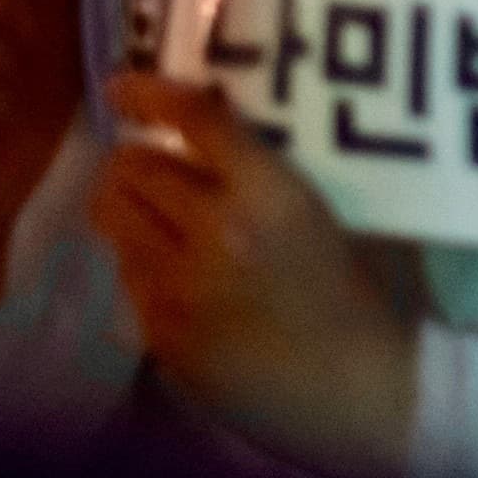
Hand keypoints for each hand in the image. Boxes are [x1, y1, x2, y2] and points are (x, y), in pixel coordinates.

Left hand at [94, 74, 418, 477]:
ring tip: (155, 214)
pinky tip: (177, 274)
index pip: (194, 121)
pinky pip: (126, 277)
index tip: (123, 86)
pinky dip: (142, 262)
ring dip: (129, 206)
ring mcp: (179, 287)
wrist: (359, 391)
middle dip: (138, 157)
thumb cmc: (363, 295)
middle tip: (155, 162)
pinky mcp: (160, 333)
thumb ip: (274, 174)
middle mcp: (215, 232)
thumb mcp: (332, 214)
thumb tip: (224, 133)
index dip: (150, 94)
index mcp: (271, 194)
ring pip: (114, 218)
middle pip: (134, 166)